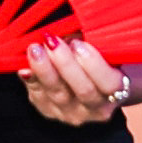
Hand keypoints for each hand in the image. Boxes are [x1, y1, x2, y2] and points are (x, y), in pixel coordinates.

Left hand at [20, 35, 136, 127]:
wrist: (92, 83)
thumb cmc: (103, 57)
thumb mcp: (106, 47)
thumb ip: (96, 41)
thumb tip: (74, 28)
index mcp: (118, 91)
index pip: (110, 84)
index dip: (94, 65)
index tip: (79, 43)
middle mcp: (97, 108)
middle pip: (83, 90)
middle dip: (65, 64)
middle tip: (52, 42)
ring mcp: (73, 113)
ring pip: (58, 94)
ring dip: (45, 70)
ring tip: (35, 48)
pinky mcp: (51, 111)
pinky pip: (39, 97)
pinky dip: (31, 80)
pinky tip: (23, 67)